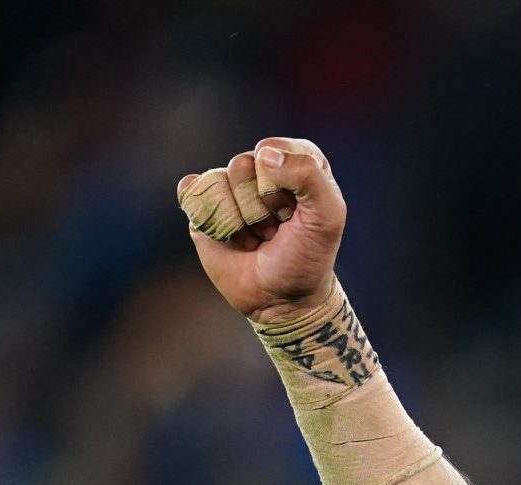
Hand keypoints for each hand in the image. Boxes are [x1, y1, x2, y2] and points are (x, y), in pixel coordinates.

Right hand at [177, 136, 345, 325]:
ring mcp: (230, 184)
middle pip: (242, 165)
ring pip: (217, 181)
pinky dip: (210, 220)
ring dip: (239, 220)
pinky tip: (230, 237)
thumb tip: (263, 154)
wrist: (281, 298)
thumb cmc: (308, 256)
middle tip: (274, 229)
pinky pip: (192, 192)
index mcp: (295, 159)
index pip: (274, 150)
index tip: (295, 213)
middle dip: (259, 207)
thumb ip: (310, 176)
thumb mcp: (328, 216)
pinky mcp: (204, 203)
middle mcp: (261, 167)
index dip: (283, 187)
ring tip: (255, 236)